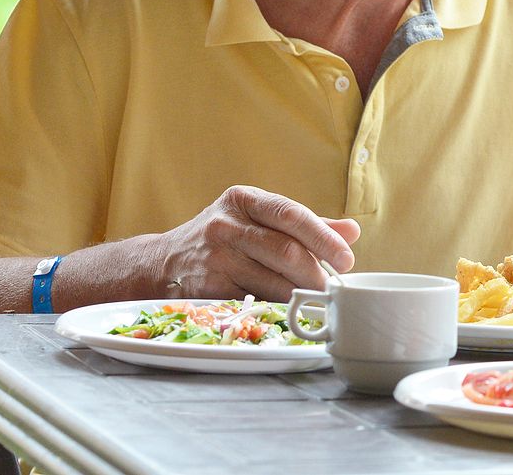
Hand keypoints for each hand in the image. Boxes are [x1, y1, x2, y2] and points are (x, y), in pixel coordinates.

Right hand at [150, 186, 358, 300]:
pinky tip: (288, 311)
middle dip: (316, 273)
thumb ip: (305, 225)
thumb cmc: (223, 238)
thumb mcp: (257, 218)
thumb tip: (352, 231)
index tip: (346, 259)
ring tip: (317, 301)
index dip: (324, 238)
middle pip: (284, 251)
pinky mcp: (206, 290)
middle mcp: (225, 225)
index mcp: (244, 200)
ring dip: (300, 295)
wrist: (160, 263)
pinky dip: (275, 308)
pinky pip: (252, 302)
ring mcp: (214, 259)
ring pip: (271, 281)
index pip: (291, 214)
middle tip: (334, 288)